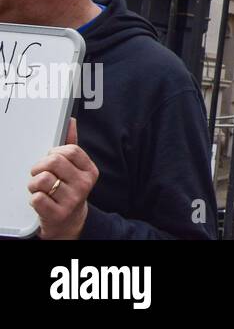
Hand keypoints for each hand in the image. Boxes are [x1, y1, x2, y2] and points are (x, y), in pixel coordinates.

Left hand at [28, 117, 98, 239]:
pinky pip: (36, 198)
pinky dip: (34, 198)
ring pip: (43, 179)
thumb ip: (71, 145)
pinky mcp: (58, 213)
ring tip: (40, 188)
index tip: (52, 160)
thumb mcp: (75, 169)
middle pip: (54, 162)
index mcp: (90, 171)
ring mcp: (72, 200)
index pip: (71, 150)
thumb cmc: (69, 190)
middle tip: (41, 174)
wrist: (69, 222)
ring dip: (34, 184)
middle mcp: (84, 184)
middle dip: (40, 167)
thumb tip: (71, 121)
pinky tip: (42, 200)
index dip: (55, 152)